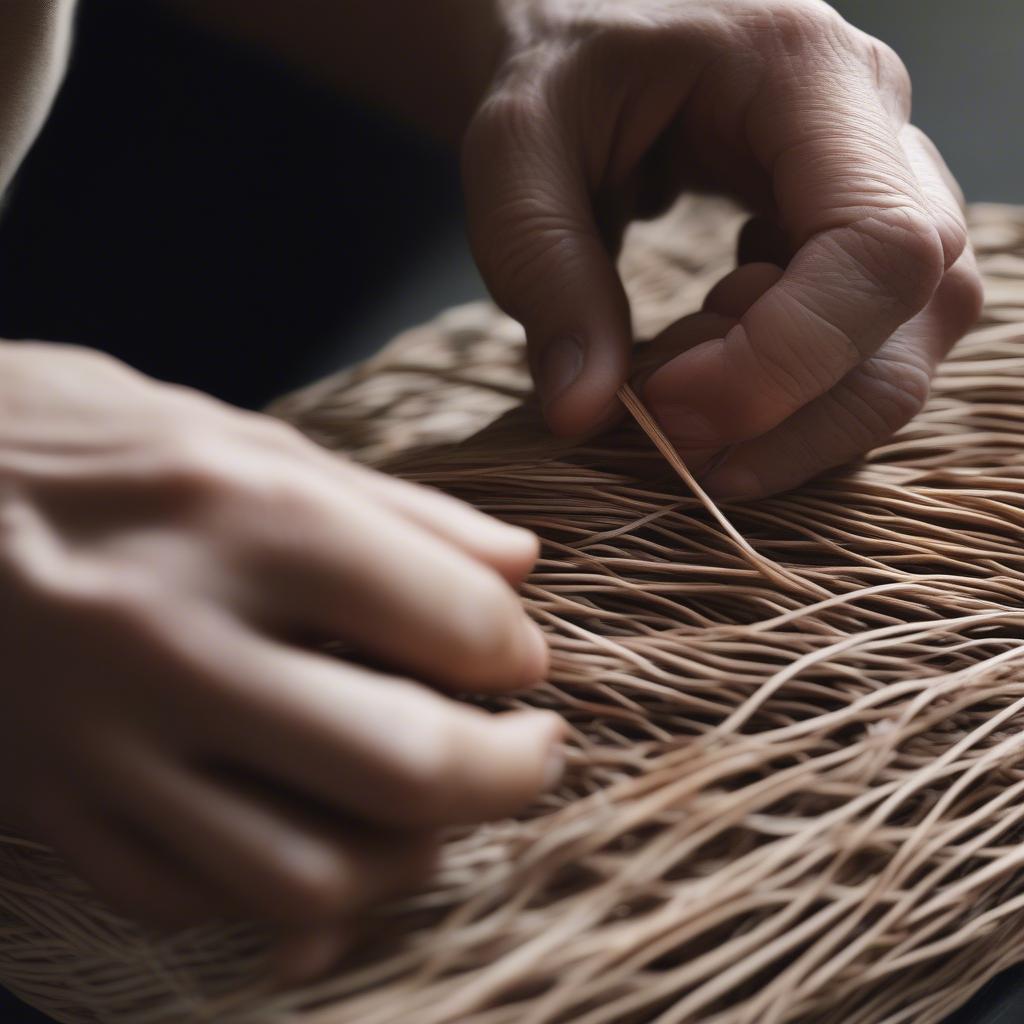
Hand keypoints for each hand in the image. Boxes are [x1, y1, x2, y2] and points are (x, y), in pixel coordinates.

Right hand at [0, 343, 561, 978]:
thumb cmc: (74, 442)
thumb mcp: (236, 433)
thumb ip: (393, 510)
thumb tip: (519, 565)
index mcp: (238, 514)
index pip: (450, 619)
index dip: (514, 648)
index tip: (516, 656)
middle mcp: (172, 635)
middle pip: (402, 764)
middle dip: (511, 773)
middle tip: (536, 751)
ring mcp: (100, 740)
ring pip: (305, 876)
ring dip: (409, 857)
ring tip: (439, 811)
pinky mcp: (50, 806)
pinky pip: (191, 899)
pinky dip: (282, 893)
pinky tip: (316, 844)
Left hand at [463, 0, 982, 496]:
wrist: (585, 45)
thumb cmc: (555, 75)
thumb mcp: (515, 154)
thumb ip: (543, 272)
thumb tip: (583, 414)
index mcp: (808, 72)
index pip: (879, 247)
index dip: (786, 360)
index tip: (666, 408)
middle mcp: (879, 127)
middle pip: (917, 312)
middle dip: (788, 410)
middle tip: (664, 428)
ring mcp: (885, 188)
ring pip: (906, 348)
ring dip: (789, 413)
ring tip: (675, 381)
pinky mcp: (860, 245)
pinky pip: (867, 353)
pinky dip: (782, 397)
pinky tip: (702, 360)